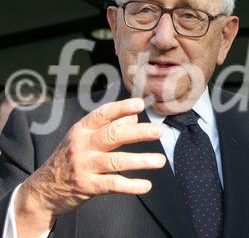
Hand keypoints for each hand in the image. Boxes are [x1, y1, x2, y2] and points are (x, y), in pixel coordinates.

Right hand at [14, 98, 165, 236]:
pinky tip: (146, 186)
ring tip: (161, 160)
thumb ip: (108, 126)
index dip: (122, 108)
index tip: (140, 104)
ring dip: (141, 160)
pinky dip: (131, 186)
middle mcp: (82, 145)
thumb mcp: (83, 138)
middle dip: (138, 132)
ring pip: (116, 161)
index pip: (103, 114)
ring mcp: (84, 166)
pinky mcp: (87, 185)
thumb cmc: (71, 157)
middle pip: (113, 135)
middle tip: (159, 131)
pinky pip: (112, 184)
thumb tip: (134, 116)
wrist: (43, 189)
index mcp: (82, 129)